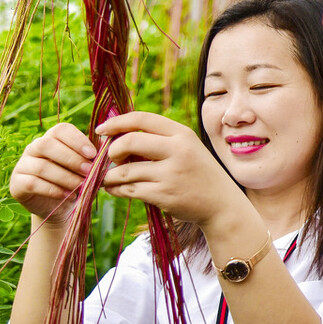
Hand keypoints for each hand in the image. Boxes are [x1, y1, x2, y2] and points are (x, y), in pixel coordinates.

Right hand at [10, 123, 96, 223]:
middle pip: (47, 145)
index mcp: (52, 138)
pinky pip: (33, 183)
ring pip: (42, 166)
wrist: (60, 206)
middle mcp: (33, 148)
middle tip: (88, 171)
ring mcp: (22, 165)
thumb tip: (106, 144)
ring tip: (80, 185)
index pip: (60, 129)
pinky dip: (53, 189)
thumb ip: (93, 155)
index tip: (93, 155)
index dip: (77, 140)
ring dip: (65, 177)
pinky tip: (67, 195)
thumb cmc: (76, 180)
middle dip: (71, 159)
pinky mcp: (17, 184)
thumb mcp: (87, 166)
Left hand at [99, 111, 245, 226]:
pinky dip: (116, 190)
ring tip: (110, 178)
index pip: (141, 119)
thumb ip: (160, 140)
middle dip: (112, 151)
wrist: (221, 204)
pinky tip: (115, 189)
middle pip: (129, 142)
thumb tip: (117, 136)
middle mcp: (177, 150)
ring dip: (110, 175)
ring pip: (124, 171)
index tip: (101, 130)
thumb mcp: (187, 148)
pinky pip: (128, 190)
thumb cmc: (199, 173)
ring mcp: (170, 174)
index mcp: (182, 134)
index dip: (116, 122)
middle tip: (112, 159)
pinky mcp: (163, 195)